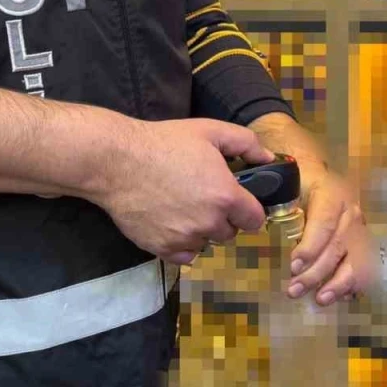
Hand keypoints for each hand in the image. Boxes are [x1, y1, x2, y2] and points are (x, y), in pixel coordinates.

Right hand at [93, 118, 274, 264]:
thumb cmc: (164, 142)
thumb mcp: (210, 131)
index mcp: (226, 197)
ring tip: (183, 207)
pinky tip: (171, 223)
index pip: (255, 220)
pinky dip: (181, 245)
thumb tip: (269, 159)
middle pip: (229, 233)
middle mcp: (209, 223)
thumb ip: (246, 143)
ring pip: (206, 244)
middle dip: (223, 219)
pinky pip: (184, 256)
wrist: (116, 161)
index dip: (248, 209)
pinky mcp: (162, 249)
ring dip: (201, 231)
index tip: (237, 201)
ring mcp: (184, 238)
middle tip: (203, 198)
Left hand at [286, 167, 375, 305]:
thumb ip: (276, 203)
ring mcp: (360, 231)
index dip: (311, 246)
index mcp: (332, 195)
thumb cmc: (297, 184)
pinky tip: (339, 297)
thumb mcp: (286, 185)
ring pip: (356, 261)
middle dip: (316, 273)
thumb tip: (255, 223)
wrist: (317, 176)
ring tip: (320, 299)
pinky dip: (352, 285)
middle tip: (294, 290)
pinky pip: (364, 269)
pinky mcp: (362, 245)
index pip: (325, 223)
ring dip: (338, 284)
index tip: (294, 266)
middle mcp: (350, 213)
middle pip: (337, 246)